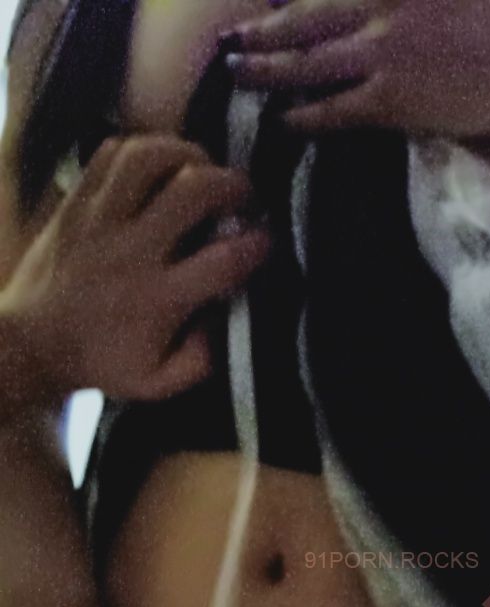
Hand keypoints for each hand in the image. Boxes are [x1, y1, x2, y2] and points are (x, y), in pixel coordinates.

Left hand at [0, 135, 269, 401]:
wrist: (31, 344)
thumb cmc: (104, 362)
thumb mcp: (159, 382)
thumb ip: (202, 359)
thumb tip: (228, 317)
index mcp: (159, 299)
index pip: (222, 261)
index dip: (256, 243)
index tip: (266, 239)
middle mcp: (132, 252)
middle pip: (192, 191)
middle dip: (230, 183)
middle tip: (242, 193)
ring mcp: (100, 220)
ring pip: (150, 158)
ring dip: (187, 155)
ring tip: (200, 169)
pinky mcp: (77, 201)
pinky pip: (112, 153)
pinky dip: (144, 149)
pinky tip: (160, 167)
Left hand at [225, 0, 489, 141]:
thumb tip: (379, 1)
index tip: (266, 0)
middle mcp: (380, 9)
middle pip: (305, 17)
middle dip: (263, 28)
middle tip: (231, 37)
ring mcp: (382, 55)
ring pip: (309, 63)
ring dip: (268, 68)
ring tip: (239, 71)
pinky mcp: (390, 100)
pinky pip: (336, 110)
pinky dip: (306, 116)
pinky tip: (284, 119)